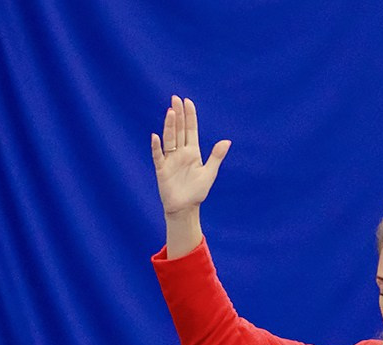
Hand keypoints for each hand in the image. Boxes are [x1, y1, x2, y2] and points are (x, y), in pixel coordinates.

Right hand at [150, 95, 229, 216]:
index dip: (189, 116)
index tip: (188, 101)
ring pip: (169, 139)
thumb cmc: (197, 192)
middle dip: (178, 114)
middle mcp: (180, 153)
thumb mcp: (209, 173)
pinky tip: (155, 137)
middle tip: (175, 98)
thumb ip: (216, 156)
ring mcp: (170, 160)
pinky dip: (157, 147)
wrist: (185, 208)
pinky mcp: (162, 169)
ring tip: (170, 112)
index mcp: (192, 152)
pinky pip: (158, 156)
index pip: (190, 129)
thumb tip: (227, 140)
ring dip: (169, 126)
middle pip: (178, 130)